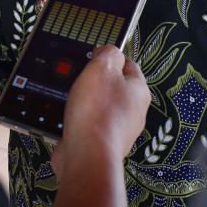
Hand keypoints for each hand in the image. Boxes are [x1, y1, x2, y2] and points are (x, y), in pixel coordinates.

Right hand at [51, 46, 150, 179]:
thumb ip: (108, 53)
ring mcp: (119, 130)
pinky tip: (68, 116)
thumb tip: (108, 52)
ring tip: (70, 96)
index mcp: (139, 91)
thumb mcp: (102, 68)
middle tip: (79, 75)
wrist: (87, 155)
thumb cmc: (97, 110)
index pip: (129, 64)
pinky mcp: (102, 143)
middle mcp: (134, 112)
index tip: (93, 55)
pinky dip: (80, 119)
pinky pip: (90, 124)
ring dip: (86, 100)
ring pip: (101, 106)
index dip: (110, 56)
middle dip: (96, 80)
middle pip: (115, 86)